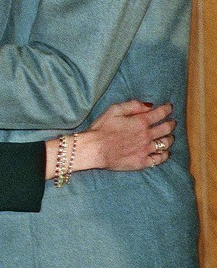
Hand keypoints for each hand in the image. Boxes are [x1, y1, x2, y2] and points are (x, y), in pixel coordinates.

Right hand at [44, 100, 174, 178]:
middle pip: (166, 129)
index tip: (170, 107)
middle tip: (172, 122)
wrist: (95, 149)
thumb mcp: (115, 109)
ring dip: (170, 138)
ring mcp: (146, 150)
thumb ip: (133, 105)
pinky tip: (165, 152)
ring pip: (165, 144)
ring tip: (170, 136)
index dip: (167, 109)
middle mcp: (147, 136)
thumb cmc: (102, 128)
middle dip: (171, 123)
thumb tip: (149, 105)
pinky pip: (159, 159)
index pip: (160, 113)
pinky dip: (165, 155)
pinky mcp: (142, 162)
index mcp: (141, 121)